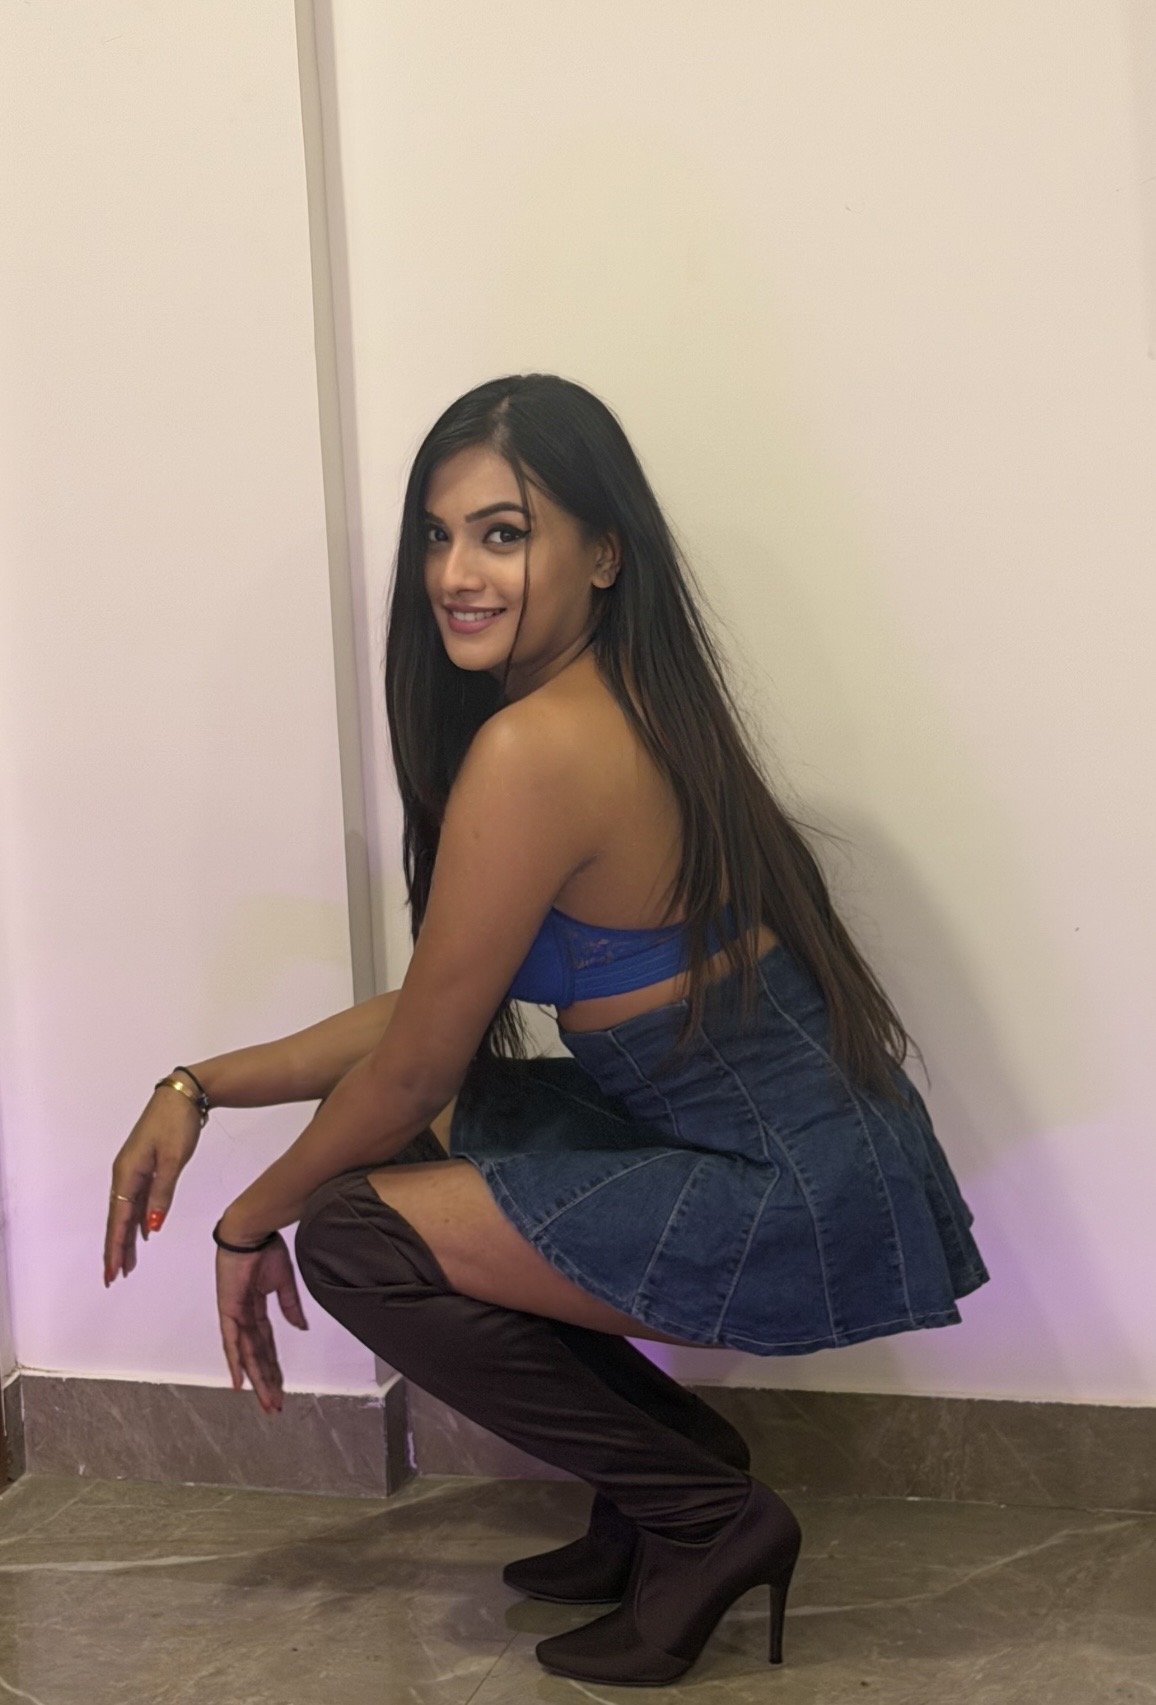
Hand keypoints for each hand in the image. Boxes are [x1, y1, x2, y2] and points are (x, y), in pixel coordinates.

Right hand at [104, 1086, 203, 1285]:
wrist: (182, 1094)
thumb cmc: (177, 1124)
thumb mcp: (173, 1159)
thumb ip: (162, 1193)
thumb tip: (151, 1227)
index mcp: (127, 1173)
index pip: (118, 1219)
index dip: (115, 1247)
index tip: (112, 1272)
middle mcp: (125, 1174)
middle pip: (117, 1218)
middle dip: (115, 1248)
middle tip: (114, 1277)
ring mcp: (134, 1170)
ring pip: (127, 1211)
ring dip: (127, 1237)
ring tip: (127, 1264)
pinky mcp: (145, 1166)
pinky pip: (137, 1200)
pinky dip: (138, 1219)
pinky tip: (142, 1233)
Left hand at [215, 1234, 309, 1412]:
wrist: (252, 1232)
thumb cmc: (266, 1249)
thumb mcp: (284, 1281)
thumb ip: (290, 1307)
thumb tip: (301, 1328)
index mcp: (256, 1308)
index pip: (267, 1344)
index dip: (274, 1366)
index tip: (282, 1386)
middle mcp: (244, 1317)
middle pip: (258, 1356)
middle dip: (267, 1382)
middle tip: (275, 1405)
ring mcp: (235, 1315)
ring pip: (248, 1355)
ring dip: (258, 1380)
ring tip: (268, 1401)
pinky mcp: (229, 1310)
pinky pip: (231, 1341)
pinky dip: (235, 1362)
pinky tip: (240, 1383)